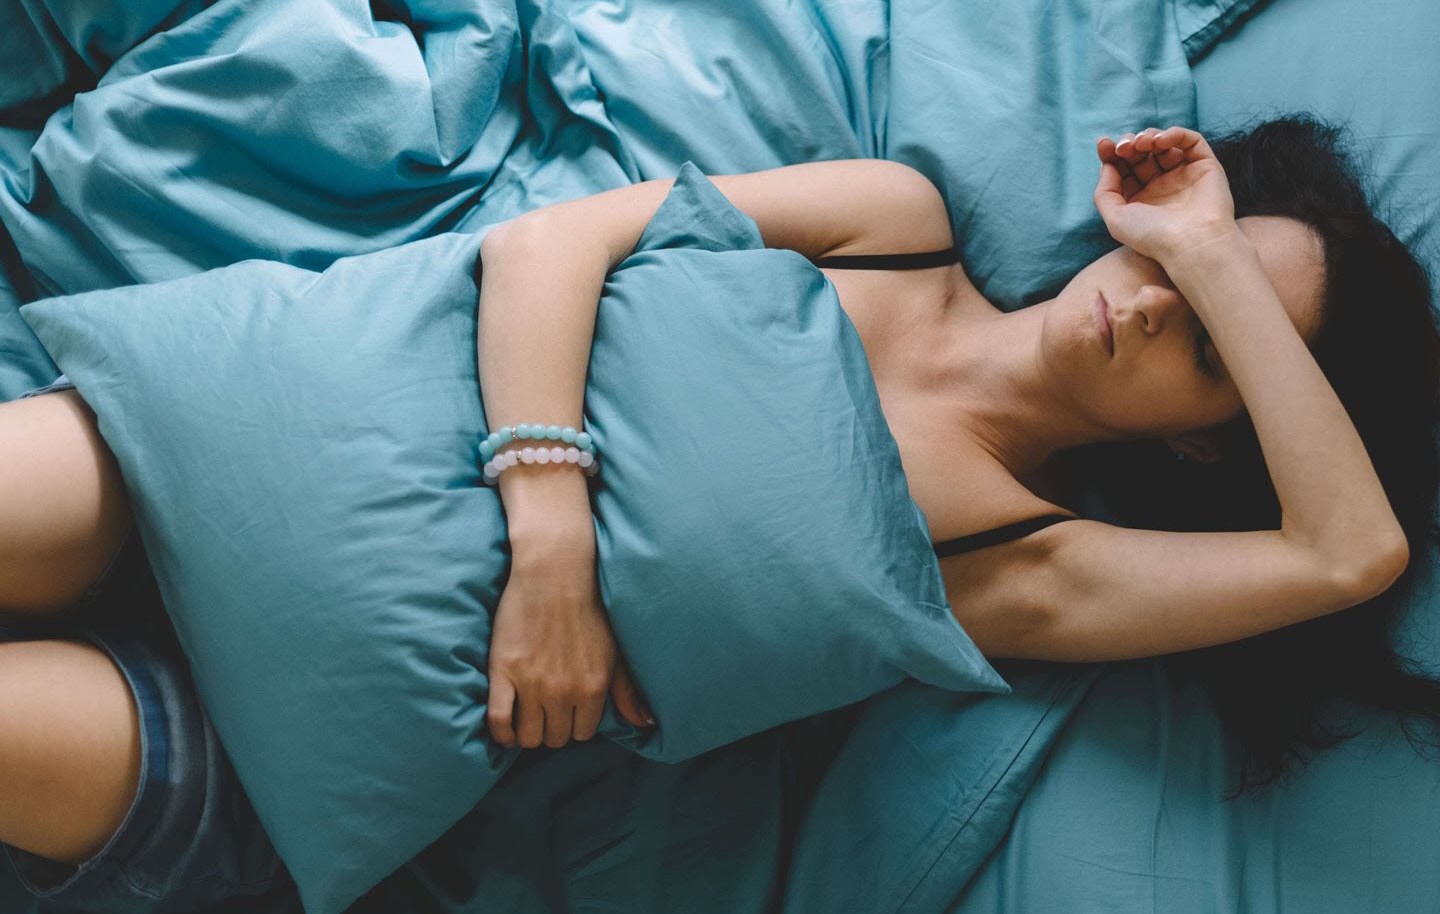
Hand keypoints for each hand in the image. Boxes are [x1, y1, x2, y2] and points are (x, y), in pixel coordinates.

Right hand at [486, 537, 655, 749]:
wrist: (555, 573)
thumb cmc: (589, 608)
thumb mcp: (616, 652)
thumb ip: (628, 692)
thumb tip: (645, 724)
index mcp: (594, 688)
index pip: (583, 733)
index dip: (574, 725)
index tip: (567, 713)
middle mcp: (564, 691)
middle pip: (556, 738)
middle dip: (552, 729)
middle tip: (546, 713)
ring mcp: (532, 683)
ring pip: (528, 736)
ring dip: (528, 732)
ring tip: (526, 718)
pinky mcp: (504, 671)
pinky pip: (498, 720)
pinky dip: (501, 732)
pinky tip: (505, 728)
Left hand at [1093, 126, 1237, 263]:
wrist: (1190, 243)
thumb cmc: (1152, 236)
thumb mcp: (1115, 218)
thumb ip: (1105, 191)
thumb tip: (1107, 165)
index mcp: (1141, 199)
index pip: (1125, 168)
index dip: (1112, 153)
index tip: (1103, 144)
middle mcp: (1163, 186)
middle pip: (1142, 153)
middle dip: (1129, 143)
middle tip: (1124, 146)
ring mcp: (1184, 175)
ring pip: (1164, 144)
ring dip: (1149, 136)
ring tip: (1143, 143)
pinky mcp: (1205, 166)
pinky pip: (1191, 141)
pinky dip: (1175, 133)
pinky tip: (1161, 141)